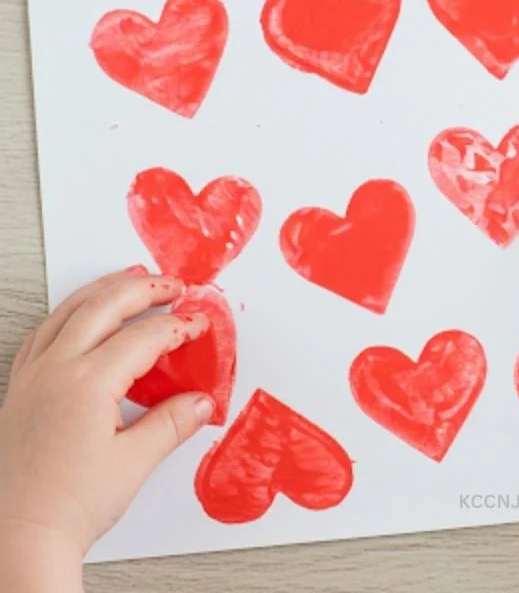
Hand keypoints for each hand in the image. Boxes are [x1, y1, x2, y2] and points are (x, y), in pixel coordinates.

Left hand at [0, 269, 211, 587]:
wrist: (16, 539)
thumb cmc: (66, 506)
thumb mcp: (134, 463)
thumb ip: (172, 423)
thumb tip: (199, 401)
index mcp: (87, 382)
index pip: (145, 336)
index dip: (179, 326)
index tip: (199, 325)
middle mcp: (55, 370)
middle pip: (106, 305)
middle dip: (146, 289)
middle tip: (173, 286)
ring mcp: (31, 377)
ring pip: (69, 310)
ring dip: (104, 289)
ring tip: (130, 279)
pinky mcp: (17, 391)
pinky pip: (42, 333)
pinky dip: (68, 313)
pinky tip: (78, 315)